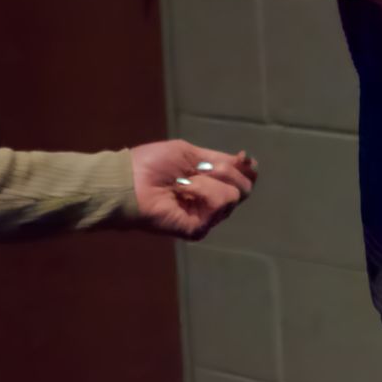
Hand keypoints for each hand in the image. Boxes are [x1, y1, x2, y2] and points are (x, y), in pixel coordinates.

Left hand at [130, 140, 255, 239]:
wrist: (131, 180)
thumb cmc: (153, 164)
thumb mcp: (190, 153)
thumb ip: (220, 160)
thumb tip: (250, 162)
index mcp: (209, 182)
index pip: (241, 178)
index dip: (245, 168)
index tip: (242, 158)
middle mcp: (211, 201)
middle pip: (242, 187)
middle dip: (224, 171)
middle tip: (197, 170)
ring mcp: (205, 216)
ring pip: (233, 194)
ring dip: (208, 182)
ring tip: (183, 183)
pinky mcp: (198, 228)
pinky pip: (219, 205)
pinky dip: (203, 192)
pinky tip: (184, 192)